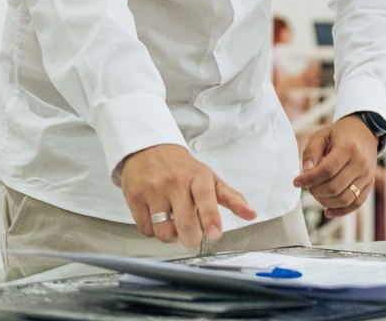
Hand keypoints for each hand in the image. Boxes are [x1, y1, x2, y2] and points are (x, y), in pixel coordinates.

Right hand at [120, 144, 255, 247]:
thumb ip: (231, 197)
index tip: (214, 235)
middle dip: (190, 237)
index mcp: (197, 177)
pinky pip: (145, 229)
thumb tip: (252, 214)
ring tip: (173, 224)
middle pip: (183, 222)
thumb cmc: (183, 168)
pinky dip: (153, 231)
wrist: (149, 148)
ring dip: (171, 236)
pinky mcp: (134, 197)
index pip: (205, 197)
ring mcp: (152, 190)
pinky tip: (157, 218)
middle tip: (192, 236)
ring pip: (163, 231)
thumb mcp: (210, 178)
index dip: (211, 217)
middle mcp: (174, 182)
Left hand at [293, 115, 378, 218]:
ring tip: (316, 193)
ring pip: (345, 199)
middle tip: (307, 186)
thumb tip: (306, 172)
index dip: (309, 179)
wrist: (365, 131)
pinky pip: (356, 203)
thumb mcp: (322, 135)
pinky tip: (327, 211)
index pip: (327, 171)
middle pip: (335, 187)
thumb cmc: (340, 134)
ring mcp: (367, 175)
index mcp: (348, 148)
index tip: (296, 182)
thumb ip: (311, 152)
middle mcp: (360, 163)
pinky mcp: (369, 183)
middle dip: (315, 191)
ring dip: (325, 201)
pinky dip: (341, 211)